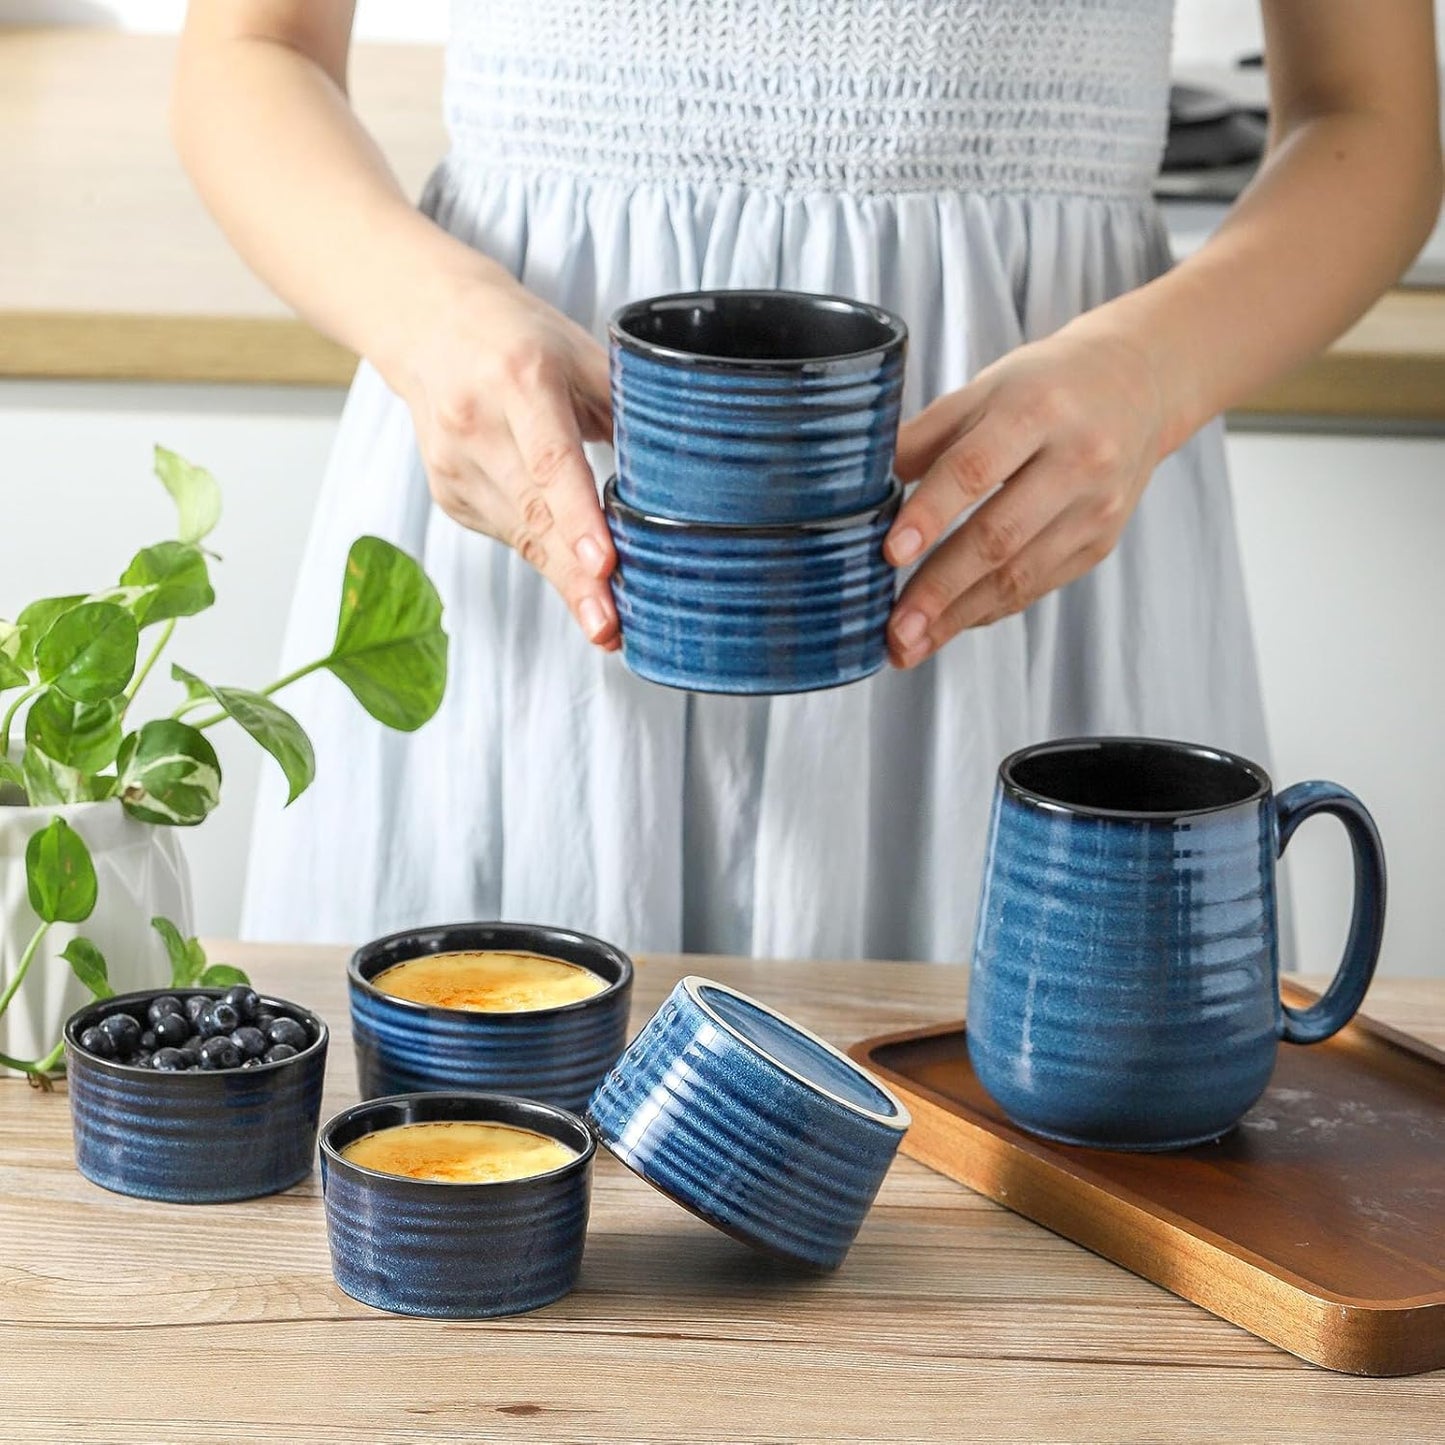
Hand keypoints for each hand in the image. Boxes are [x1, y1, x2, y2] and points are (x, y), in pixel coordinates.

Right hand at [397, 269, 619, 648]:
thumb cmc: (522, 338)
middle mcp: (477, 422)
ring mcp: (455, 463)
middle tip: (611, 626)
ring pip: (520, 536)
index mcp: (520, 377)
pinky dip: (545, 556)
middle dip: (575, 577)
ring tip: (606, 621)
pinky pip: (508, 535)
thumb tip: (687, 472)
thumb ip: (628, 408)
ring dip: (565, 580)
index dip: (578, 517)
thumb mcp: (581, 353)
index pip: (551, 460)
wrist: (430, 324)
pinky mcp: (449, 492)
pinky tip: (573, 576)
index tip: (604, 564)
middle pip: (533, 514)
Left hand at [883, 319, 1166, 667]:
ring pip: (1019, 575)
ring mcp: (1095, 508)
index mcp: (1036, 409)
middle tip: (894, 630)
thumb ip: (924, 436)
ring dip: (958, 617)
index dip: (930, 514)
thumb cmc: (1042, 387)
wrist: (1139, 385)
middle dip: (939, 589)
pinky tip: (949, 625)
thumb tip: (858, 487)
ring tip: (909, 645)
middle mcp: (1076, 460)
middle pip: (999, 535)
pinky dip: (987, 609)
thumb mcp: (984, 389)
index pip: (975, 468)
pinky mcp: (1100, 543)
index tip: (890, 554)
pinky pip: (1036, 586)